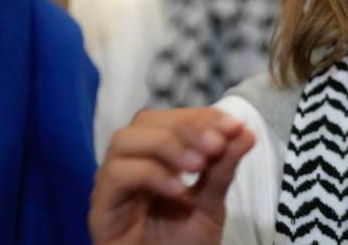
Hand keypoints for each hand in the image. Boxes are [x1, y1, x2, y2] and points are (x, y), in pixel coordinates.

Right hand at [89, 108, 255, 244]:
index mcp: (154, 157)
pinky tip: (179, 191)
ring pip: (124, 140)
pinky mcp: (100, 209)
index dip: (202, 116)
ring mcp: (111, 185)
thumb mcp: (211, 202)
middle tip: (217, 145)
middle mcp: (129, 164)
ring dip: (166, 145)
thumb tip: (246, 133)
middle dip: (186, 127)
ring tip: (198, 166)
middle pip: (145, 121)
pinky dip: (151, 174)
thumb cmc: (182, 243)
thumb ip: (223, 167)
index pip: (171, 118)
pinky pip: (116, 175)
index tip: (235, 126)